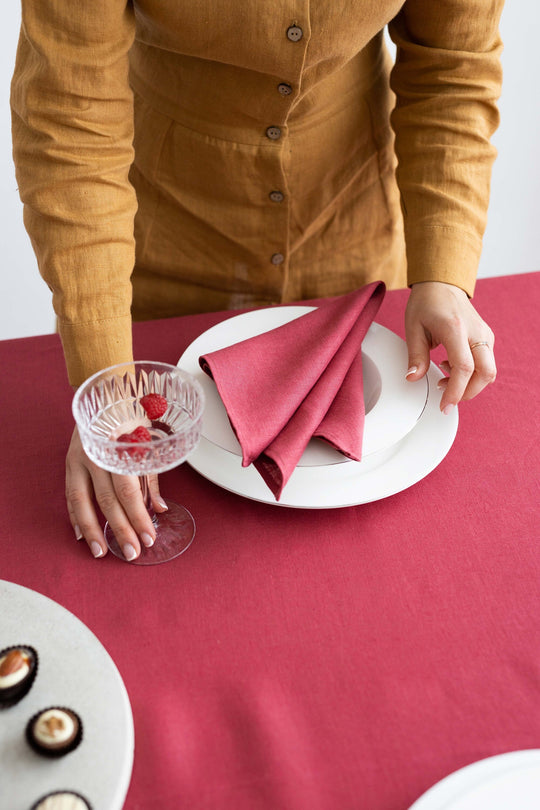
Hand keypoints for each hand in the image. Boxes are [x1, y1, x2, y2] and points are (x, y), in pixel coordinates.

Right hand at [65, 425, 167, 559]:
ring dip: (93, 530)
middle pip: (107, 501)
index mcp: (118, 450)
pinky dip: (75, 516)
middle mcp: (96, 456)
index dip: (138, 517)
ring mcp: (78, 460)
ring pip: (82, 502)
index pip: (129, 492)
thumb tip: (160, 508)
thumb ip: (150, 478)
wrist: (105, 395)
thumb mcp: (146, 444)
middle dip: (121, 530)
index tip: (148, 537)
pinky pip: (70, 495)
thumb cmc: (131, 418)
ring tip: (101, 552)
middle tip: (132, 552)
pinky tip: (81, 534)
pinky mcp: (69, 463)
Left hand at [404, 281, 495, 412]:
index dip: (456, 391)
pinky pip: (486, 364)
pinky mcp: (486, 338)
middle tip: (447, 399)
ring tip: (444, 378)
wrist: (442, 285)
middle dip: (467, 393)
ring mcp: (484, 334)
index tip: (445, 405)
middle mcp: (475, 332)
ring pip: (489, 371)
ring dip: (469, 384)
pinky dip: (472, 374)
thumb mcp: (413, 328)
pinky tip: (451, 367)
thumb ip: (415, 355)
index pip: (464, 367)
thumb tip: (413, 377)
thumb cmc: (427, 303)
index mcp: (455, 329)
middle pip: (485, 373)